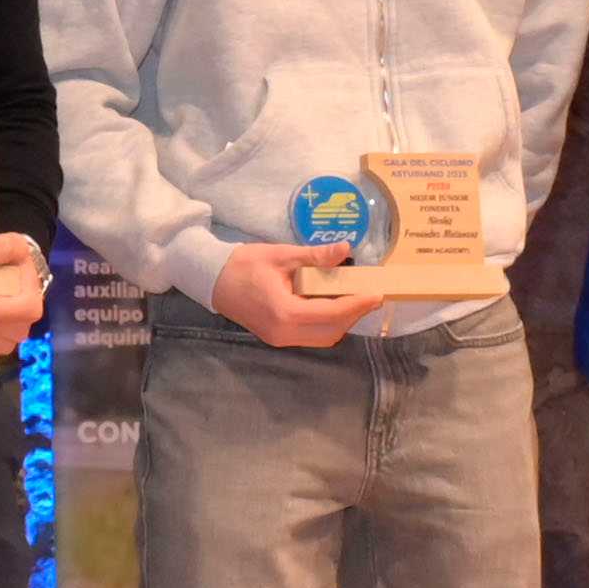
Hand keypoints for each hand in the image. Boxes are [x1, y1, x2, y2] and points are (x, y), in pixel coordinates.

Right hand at [213, 238, 383, 351]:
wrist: (212, 280)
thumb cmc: (243, 264)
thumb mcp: (281, 255)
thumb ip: (315, 256)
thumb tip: (345, 249)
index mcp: (284, 312)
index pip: (331, 314)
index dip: (356, 305)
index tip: (376, 294)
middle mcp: (284, 332)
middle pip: (331, 331)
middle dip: (353, 314)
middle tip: (370, 295)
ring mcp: (280, 338)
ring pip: (323, 337)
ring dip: (342, 321)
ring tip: (355, 298)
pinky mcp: (278, 337)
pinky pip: (311, 336)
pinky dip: (328, 323)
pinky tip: (334, 304)